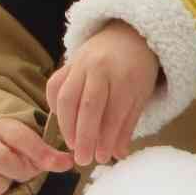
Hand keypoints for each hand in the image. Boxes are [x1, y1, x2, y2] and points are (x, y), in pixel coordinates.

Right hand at [0, 117, 72, 194]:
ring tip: (12, 185)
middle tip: (28, 174)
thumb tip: (69, 162)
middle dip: (20, 171)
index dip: (40, 153)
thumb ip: (50, 154)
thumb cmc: (17, 151)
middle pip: (0, 158)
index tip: (61, 165)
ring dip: (3, 185)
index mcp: (4, 129)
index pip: (20, 137)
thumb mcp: (34, 146)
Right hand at [45, 21, 159, 166]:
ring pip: (67, 96)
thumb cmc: (137, 69)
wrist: (127, 34)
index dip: (105, 138)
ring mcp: (80, 63)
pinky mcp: (67, 63)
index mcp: (125, 77)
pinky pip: (55, 85)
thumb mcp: (141, 95)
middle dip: (83, 136)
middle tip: (82, 160)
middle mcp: (100, 68)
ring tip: (72, 144)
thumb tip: (117, 154)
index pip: (113, 112)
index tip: (100, 158)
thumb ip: (127, 124)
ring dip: (66, 125)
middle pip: (87, 105)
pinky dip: (55, 105)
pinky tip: (62, 122)